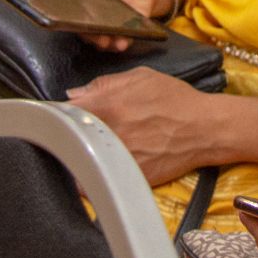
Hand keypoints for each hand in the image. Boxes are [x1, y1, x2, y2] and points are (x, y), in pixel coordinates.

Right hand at [41, 0, 165, 48]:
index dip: (45, 2)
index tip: (50, 10)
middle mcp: (77, 2)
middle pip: (65, 19)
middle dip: (73, 27)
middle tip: (85, 28)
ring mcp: (93, 18)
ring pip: (86, 33)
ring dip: (95, 39)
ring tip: (106, 39)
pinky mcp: (110, 29)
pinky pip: (108, 41)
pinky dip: (114, 44)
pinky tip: (121, 41)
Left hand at [65, 67, 223, 184]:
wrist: (204, 128)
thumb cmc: (175, 98)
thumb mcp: (141, 77)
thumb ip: (105, 83)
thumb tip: (75, 94)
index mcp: (110, 104)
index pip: (65, 112)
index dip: (56, 115)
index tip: (53, 117)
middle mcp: (111, 131)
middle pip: (70, 138)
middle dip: (65, 135)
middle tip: (68, 134)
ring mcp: (119, 156)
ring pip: (82, 161)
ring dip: (77, 156)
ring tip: (82, 150)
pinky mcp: (129, 177)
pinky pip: (100, 180)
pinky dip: (92, 177)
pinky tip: (95, 169)